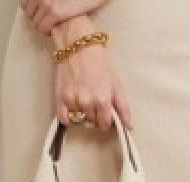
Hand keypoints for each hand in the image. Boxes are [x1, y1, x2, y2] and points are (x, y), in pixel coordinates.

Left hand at [20, 0, 107, 35]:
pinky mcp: (55, 12)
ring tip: (55, 23)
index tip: (41, 13)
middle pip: (29, 15)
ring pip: (35, 23)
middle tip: (50, 19)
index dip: (32, 11)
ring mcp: (46, 2)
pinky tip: (57, 28)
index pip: (23, 3)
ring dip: (44, 26)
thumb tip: (28, 7)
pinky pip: (43, 29)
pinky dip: (48, 32)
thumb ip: (44, 0)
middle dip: (38, 18)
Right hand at [52, 15, 132, 132]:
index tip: (105, 115)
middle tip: (95, 103)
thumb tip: (129, 126)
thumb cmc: (98, 62)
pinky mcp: (60, 99)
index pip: (105, 125)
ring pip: (80, 122)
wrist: (78, 46)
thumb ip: (123, 107)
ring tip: (85, 100)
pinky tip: (74, 108)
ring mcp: (72, 102)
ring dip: (83, 115)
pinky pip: (65, 120)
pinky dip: (69, 118)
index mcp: (102, 100)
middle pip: (92, 124)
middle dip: (95, 117)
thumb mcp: (116, 83)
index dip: (107, 121)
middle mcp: (87, 103)